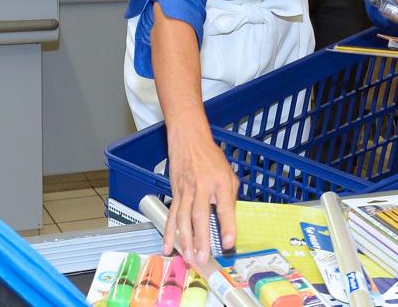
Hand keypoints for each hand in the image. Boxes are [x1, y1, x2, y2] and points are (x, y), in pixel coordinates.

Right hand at [163, 129, 237, 263]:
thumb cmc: (211, 157)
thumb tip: (228, 219)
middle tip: (203, 258)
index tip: (230, 243)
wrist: (188, 140)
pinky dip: (169, 232)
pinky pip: (172, 215)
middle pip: (200, 216)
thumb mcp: (229, 173)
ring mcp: (186, 191)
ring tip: (188, 257)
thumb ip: (230, 197)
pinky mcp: (175, 193)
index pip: (226, 207)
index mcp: (220, 182)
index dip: (228, 226)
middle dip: (201, 239)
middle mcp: (202, 187)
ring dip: (185, 240)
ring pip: (183, 218)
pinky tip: (168, 246)